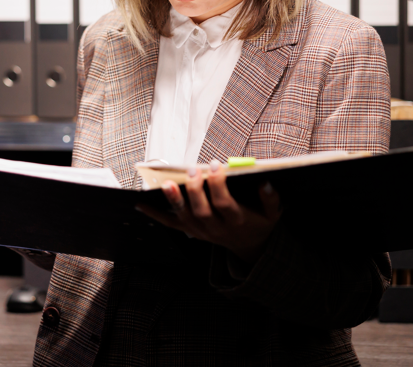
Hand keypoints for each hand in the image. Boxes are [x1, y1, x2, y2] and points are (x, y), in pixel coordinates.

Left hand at [136, 160, 281, 264]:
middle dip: (195, 190)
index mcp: (237, 221)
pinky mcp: (192, 232)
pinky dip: (155, 214)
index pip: (225, 204)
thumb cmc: (260, 222)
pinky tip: (140, 203)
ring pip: (185, 218)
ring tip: (166, 183)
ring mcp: (203, 232)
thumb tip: (264, 182)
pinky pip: (172, 224)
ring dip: (174, 201)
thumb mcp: (272, 213)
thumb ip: (271, 199)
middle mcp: (218, 230)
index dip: (218, 185)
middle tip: (191, 169)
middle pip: (202, 212)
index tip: (215, 166)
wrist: (250, 246)